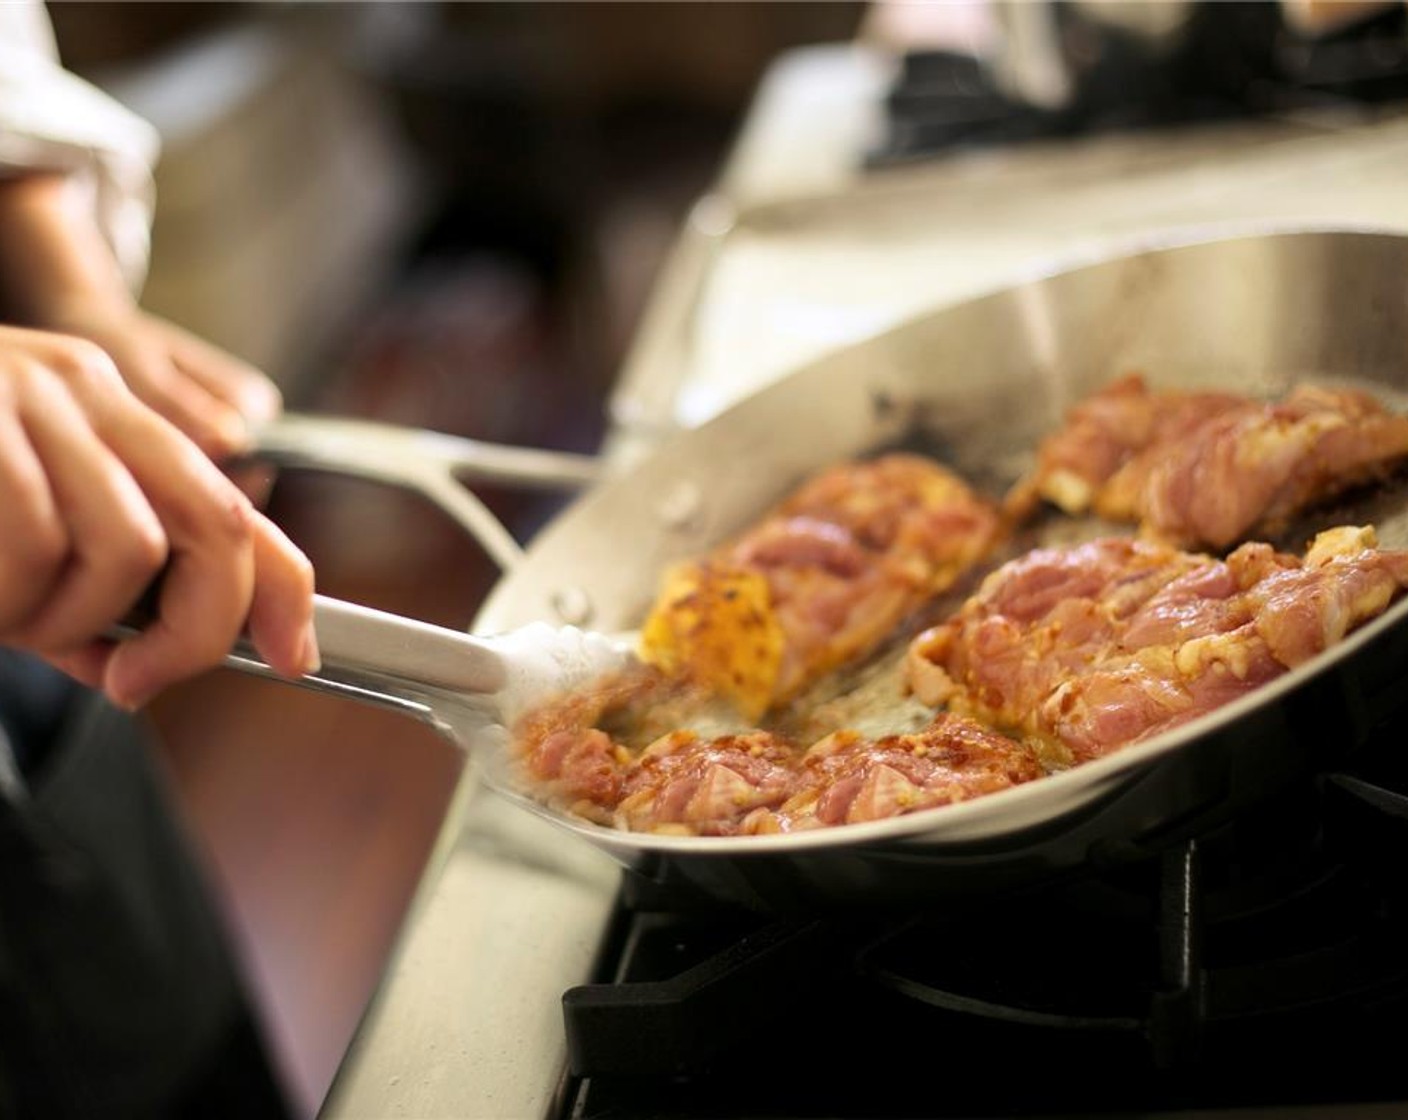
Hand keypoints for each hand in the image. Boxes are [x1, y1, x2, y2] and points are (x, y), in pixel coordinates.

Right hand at [0, 325, 316, 709]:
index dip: (281, 589)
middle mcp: (90, 392)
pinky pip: (36, 543)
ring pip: (123, 550)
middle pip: (213, 526)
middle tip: (132, 680)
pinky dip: (10, 599)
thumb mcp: (20, 534)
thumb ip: (89, 588)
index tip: (292, 656)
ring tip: (4, 613)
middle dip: (194, 629)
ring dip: (66, 618)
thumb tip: (142, 661)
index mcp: (114, 418)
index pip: (235, 505)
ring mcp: (32, 394)